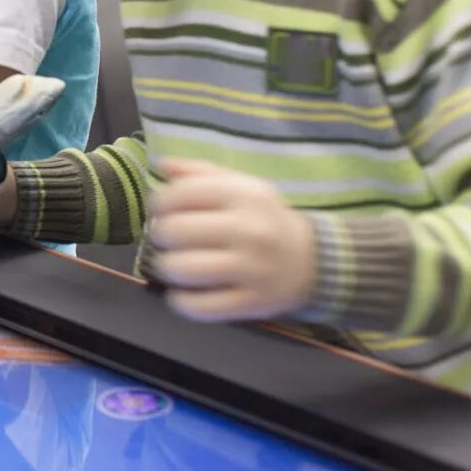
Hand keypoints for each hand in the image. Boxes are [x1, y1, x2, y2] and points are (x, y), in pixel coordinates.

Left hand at [146, 159, 316, 322]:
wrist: (311, 259)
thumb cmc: (262, 218)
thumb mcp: (240, 186)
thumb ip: (199, 172)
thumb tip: (161, 164)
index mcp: (243, 195)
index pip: (179, 194)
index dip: (159, 203)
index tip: (163, 211)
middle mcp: (249, 230)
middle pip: (174, 231)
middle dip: (160, 235)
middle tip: (169, 239)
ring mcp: (252, 269)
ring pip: (181, 269)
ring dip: (168, 267)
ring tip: (176, 263)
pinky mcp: (252, 302)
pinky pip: (198, 306)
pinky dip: (182, 301)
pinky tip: (186, 291)